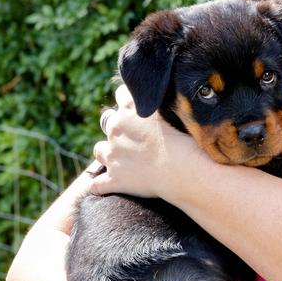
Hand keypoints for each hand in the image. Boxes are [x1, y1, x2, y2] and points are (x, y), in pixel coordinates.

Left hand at [90, 84, 203, 200]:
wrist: (182, 168)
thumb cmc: (184, 138)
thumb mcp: (171, 109)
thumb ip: (157, 102)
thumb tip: (156, 96)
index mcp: (130, 109)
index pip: (121, 94)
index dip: (129, 102)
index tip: (137, 109)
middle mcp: (115, 128)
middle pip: (108, 122)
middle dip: (118, 129)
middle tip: (135, 137)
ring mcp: (112, 154)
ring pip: (99, 150)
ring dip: (107, 153)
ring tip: (122, 159)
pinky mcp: (114, 179)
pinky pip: (97, 185)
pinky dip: (101, 185)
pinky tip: (107, 186)